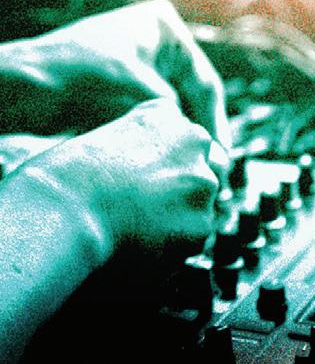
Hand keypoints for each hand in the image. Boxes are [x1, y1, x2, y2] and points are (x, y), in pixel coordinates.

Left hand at [0, 0, 230, 170]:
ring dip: (185, 141)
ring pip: (176, 113)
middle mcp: (157, 46)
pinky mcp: (123, 95)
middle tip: (214, 170)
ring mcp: (140, 69)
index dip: (215, 123)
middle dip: (202, 134)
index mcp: (164, 28)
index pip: (204, 82)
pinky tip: (170, 165)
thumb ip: (175, 114)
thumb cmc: (71, 74)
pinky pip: (154, 122)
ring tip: (196, 172)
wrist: (15, 88)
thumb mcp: (135, 89)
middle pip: (194, 98)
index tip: (221, 156)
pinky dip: (163, 142)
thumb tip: (205, 144)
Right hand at [21, 98, 219, 248]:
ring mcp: (202, 181)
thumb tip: (135, 173)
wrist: (63, 212)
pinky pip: (194, 240)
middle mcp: (193, 140)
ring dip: (178, 220)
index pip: (184, 140)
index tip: (145, 182)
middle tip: (144, 211)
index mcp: (166, 114)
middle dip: (181, 191)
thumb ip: (133, 146)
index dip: (164, 166)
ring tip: (135, 231)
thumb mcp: (101, 137)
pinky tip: (141, 248)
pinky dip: (174, 249)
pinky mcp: (202, 222)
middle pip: (200, 170)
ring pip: (201, 206)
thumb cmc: (63, 179)